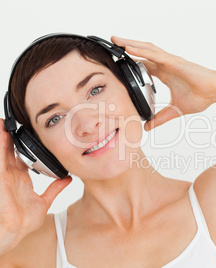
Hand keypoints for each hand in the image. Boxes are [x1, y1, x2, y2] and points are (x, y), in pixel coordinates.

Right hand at [0, 119, 71, 251]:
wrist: (12, 234)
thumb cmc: (21, 222)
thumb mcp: (43, 202)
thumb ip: (55, 189)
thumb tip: (68, 178)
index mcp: (18, 177)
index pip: (19, 155)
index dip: (23, 143)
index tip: (30, 130)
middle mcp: (9, 174)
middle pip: (9, 148)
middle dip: (9, 134)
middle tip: (13, 119)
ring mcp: (3, 174)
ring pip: (2, 150)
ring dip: (2, 136)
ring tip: (3, 121)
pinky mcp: (1, 177)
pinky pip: (0, 157)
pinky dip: (0, 145)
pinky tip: (2, 132)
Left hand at [111, 36, 215, 130]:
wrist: (215, 91)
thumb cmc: (201, 97)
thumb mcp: (175, 110)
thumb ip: (160, 118)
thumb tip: (147, 127)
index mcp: (165, 74)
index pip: (144, 65)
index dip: (130, 62)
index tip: (116, 62)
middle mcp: (165, 65)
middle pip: (142, 53)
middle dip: (126, 48)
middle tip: (112, 45)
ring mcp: (170, 62)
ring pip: (146, 50)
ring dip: (131, 44)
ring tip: (116, 41)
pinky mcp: (175, 62)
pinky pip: (155, 55)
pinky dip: (142, 51)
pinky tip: (130, 48)